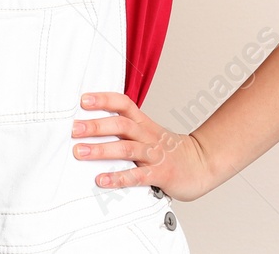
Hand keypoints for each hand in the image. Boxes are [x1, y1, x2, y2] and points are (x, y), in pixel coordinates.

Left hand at [71, 92, 218, 201]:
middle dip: (96, 125)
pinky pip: (137, 176)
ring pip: (126, 148)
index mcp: (145, 123)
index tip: (83, 100)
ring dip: (101, 150)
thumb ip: (127, 129)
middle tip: (74, 129)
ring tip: (80, 152)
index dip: (104, 99)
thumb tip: (93, 127)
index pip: (124, 104)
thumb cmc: (171, 150)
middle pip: (121, 124)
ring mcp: (155, 155)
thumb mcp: (150, 132)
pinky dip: (118, 177)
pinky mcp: (161, 174)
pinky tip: (102, 180)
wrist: (204, 164)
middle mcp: (148, 136)